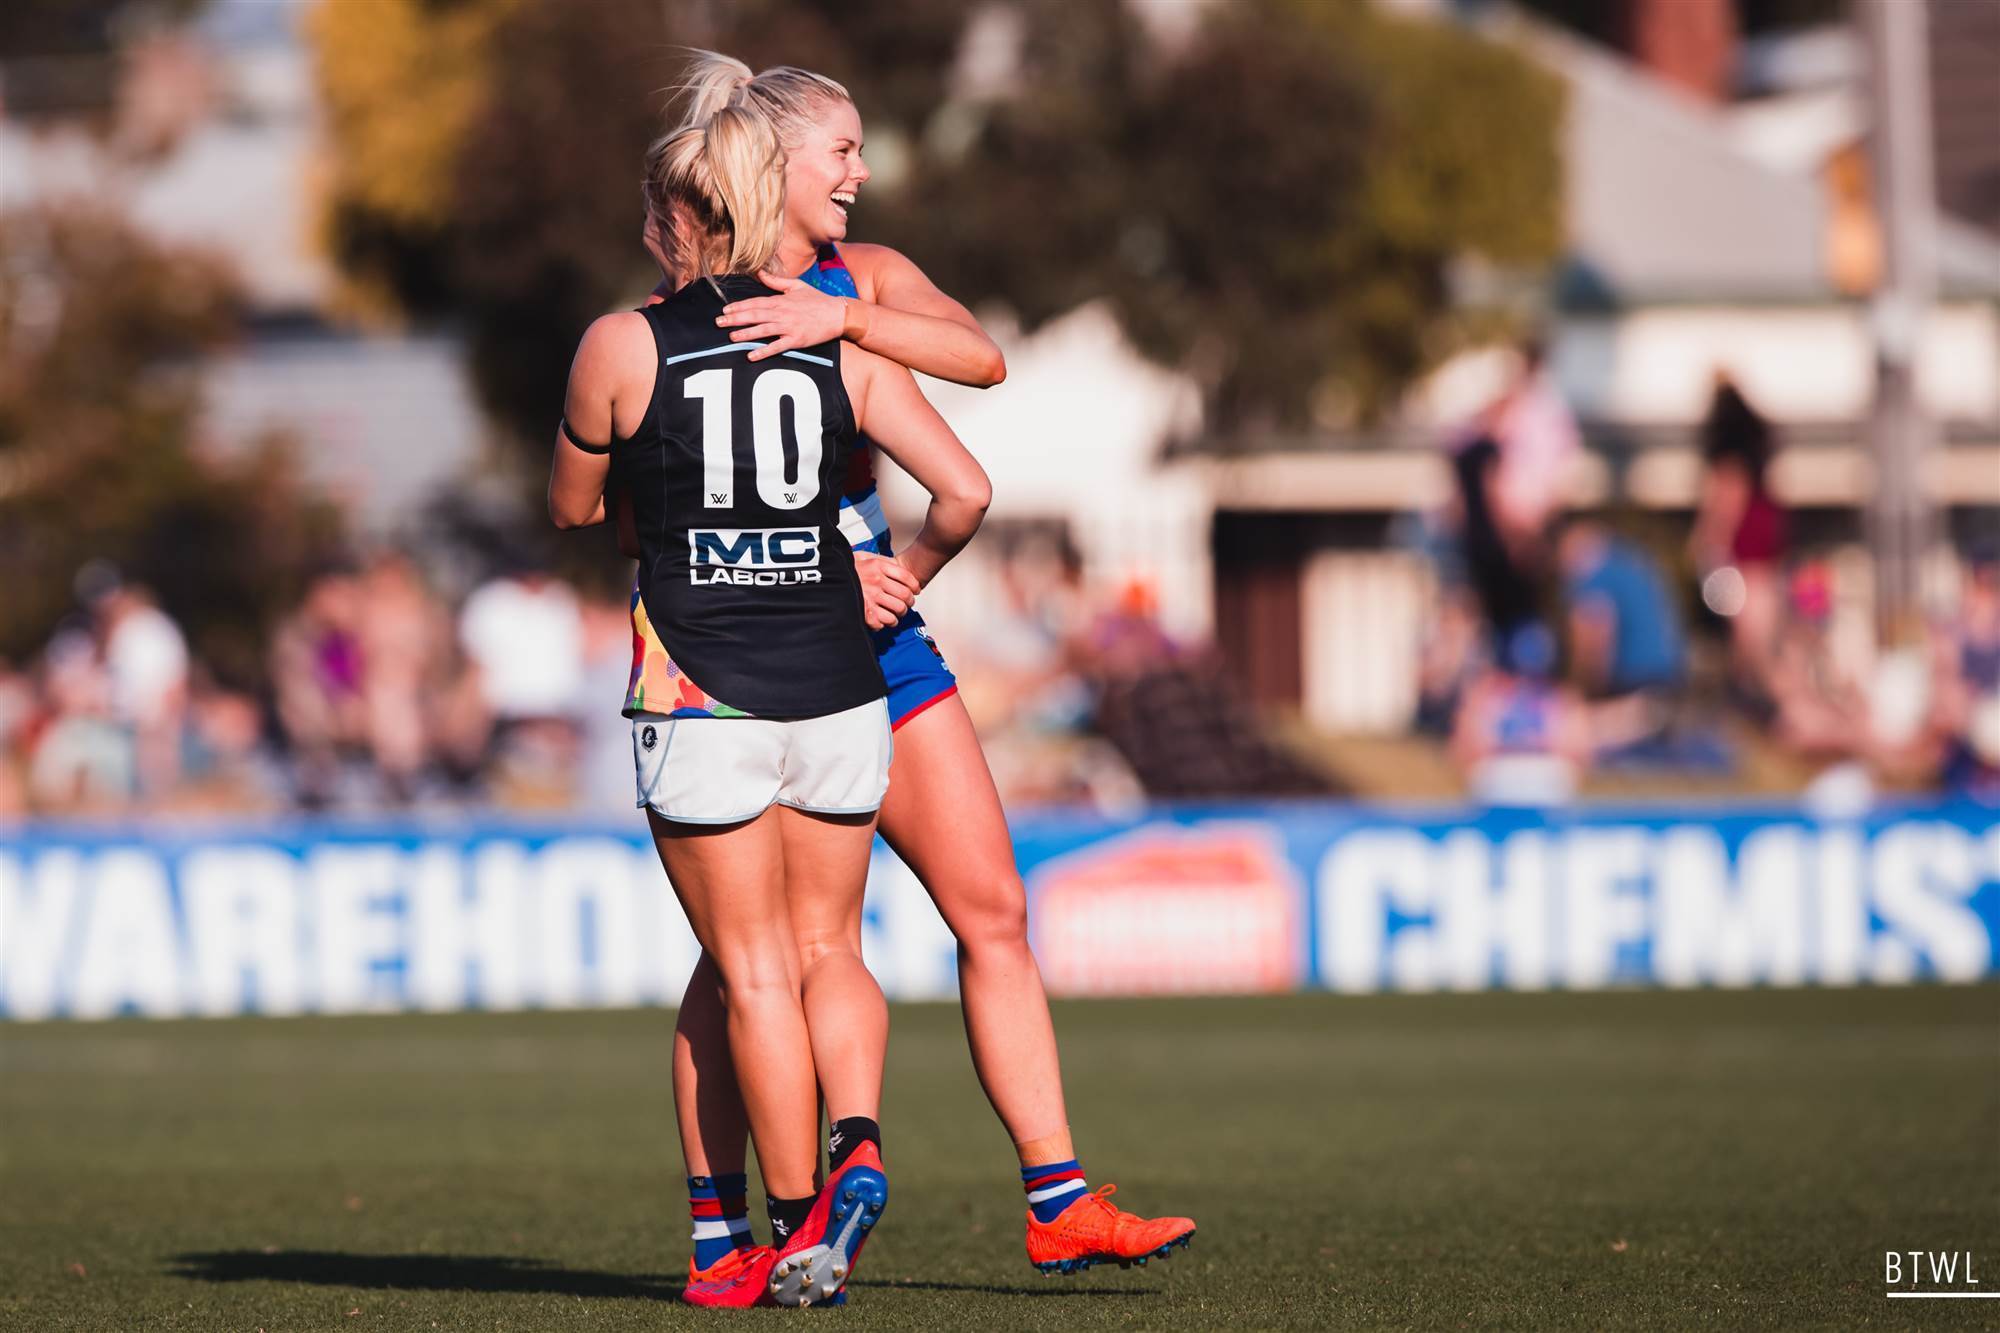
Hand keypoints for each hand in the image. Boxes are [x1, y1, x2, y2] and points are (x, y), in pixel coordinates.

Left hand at [716, 272, 850, 359]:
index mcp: (781, 300)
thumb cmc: (818, 300)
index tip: (725, 309)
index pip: (755, 302)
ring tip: (731, 336)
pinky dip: (764, 351)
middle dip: (735, 318)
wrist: (838, 314)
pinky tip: (751, 355)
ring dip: (746, 333)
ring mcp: (789, 327)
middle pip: (755, 315)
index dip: (739, 306)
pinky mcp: (797, 340)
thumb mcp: (796, 286)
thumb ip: (776, 281)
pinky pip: (777, 347)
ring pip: (763, 330)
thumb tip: (759, 272)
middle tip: (718, 322)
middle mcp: (782, 313)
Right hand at [853, 550, 919, 629]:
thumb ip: (881, 559)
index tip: (915, 591)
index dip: (915, 586)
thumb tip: (897, 564)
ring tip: (896, 613)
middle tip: (907, 604)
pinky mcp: (865, 611)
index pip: (907, 577)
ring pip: (898, 610)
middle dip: (909, 602)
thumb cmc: (846, 569)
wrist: (828, 578)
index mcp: (877, 565)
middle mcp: (876, 580)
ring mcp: (871, 596)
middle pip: (905, 595)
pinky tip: (884, 619)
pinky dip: (888, 622)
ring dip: (900, 614)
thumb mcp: (863, 557)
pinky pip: (886, 621)